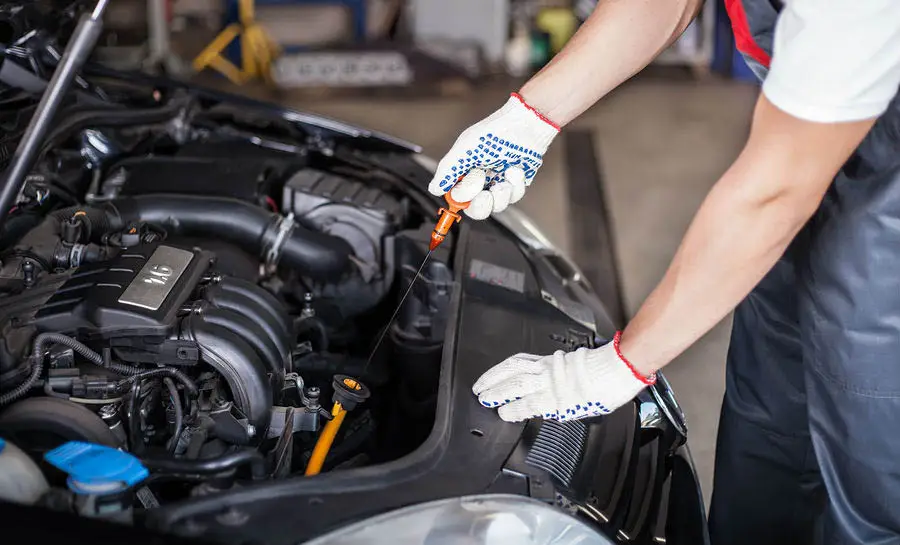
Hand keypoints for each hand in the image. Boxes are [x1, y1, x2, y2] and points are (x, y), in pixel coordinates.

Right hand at [428, 93, 559, 219]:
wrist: (524, 125)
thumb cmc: (493, 132)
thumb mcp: (464, 150)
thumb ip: (447, 171)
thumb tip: (434, 189)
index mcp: (464, 172)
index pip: (458, 198)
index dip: (462, 198)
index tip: (466, 191)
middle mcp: (481, 180)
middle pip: (477, 209)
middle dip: (482, 204)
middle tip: (485, 193)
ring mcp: (498, 183)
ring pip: (497, 206)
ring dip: (501, 193)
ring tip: (504, 175)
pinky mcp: (515, 184)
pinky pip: (514, 196)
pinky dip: (515, 183)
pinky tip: (514, 169)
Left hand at [471, 333, 655, 421]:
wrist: (617, 371)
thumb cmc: (606, 371)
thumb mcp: (577, 366)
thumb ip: (561, 374)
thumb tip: (553, 384)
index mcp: (552, 361)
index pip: (519, 363)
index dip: (501, 370)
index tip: (491, 377)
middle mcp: (548, 370)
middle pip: (512, 371)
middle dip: (493, 380)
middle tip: (479, 388)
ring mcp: (551, 383)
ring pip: (516, 384)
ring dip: (497, 392)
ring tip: (485, 399)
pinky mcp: (557, 399)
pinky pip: (531, 403)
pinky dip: (516, 408)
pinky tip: (505, 413)